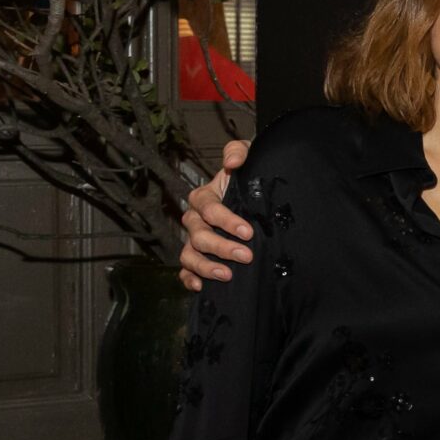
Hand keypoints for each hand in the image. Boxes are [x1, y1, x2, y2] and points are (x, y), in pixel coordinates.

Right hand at [178, 139, 254, 289]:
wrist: (254, 196)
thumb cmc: (249, 177)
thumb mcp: (249, 157)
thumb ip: (239, 152)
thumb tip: (232, 163)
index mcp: (204, 197)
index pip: (209, 208)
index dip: (226, 220)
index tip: (247, 231)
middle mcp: (195, 219)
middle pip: (199, 235)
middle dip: (222, 247)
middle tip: (246, 255)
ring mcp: (193, 239)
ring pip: (190, 254)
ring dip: (206, 266)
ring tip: (228, 275)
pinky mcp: (196, 256)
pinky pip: (186, 269)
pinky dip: (190, 279)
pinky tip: (200, 287)